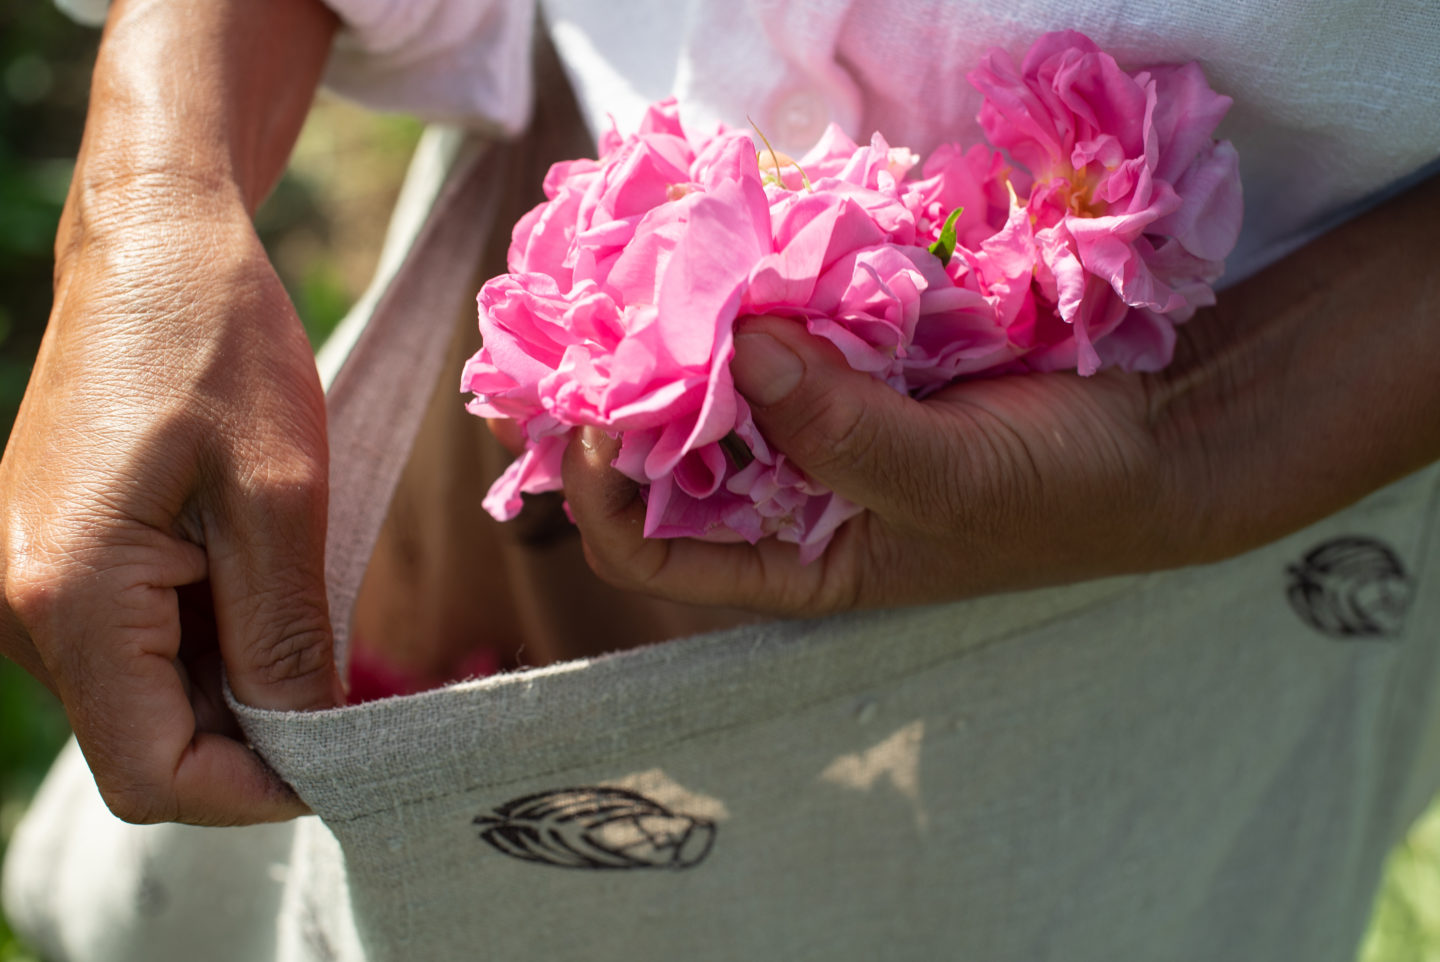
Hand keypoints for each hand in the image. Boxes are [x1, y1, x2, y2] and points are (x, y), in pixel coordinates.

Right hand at [0, 0, 340, 824]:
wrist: (154, 244)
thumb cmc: (217, 346)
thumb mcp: (282, 498)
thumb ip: (285, 639)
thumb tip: (304, 746)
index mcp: (65, 599)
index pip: (154, 774)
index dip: (256, 788)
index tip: (348, 750)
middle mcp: (20, 609)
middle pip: (147, 744)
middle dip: (254, 734)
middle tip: (347, 680)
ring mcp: (27, 586)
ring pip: (146, 698)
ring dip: (234, 683)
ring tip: (302, 602)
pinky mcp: (53, 560)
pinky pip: (134, 645)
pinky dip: (207, 641)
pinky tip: (257, 580)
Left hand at [563, 172, 1439, 614]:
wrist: (1166, 426)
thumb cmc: (1065, 497)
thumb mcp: (954, 487)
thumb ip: (847, 434)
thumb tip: (742, 350)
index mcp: (796, 560)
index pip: (656, 549)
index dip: (603, 495)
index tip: (595, 417)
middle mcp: (793, 489)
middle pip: (665, 451)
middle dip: (615, 393)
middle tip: (569, 319)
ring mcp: (820, 410)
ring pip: (715, 373)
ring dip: (676, 326)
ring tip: (629, 266)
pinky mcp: (858, 345)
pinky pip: (781, 315)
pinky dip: (752, 280)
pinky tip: (725, 234)